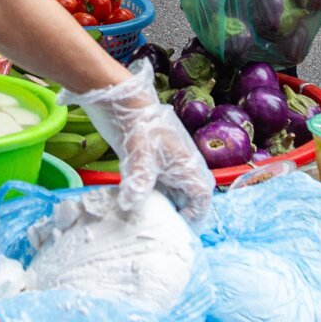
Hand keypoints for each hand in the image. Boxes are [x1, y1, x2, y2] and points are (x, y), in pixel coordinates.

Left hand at [61, 61, 213, 224]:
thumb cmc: (135, 122)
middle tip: (164, 225)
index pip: (202, 194)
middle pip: (191, 192)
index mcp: (186, 162)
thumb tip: (131, 205)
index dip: (195, 212)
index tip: (179, 225)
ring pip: (174, 186)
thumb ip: (138, 181)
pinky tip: (136, 198)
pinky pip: (159, 179)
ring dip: (167, 201)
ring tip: (151, 217)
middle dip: (183, 209)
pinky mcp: (150, 155)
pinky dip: (152, 191)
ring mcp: (165, 158)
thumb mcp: (137, 154)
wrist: (118, 96)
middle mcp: (180, 161)